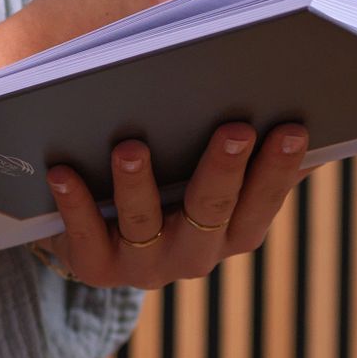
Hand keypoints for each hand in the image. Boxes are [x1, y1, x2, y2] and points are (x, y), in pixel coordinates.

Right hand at [0, 0, 286, 66]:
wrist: (26, 61)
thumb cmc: (81, 8)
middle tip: (241, 13)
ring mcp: (178, 29)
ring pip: (252, 25)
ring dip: (244, 30)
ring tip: (210, 38)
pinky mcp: (177, 71)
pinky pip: (231, 60)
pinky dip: (227, 60)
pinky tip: (201, 66)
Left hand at [42, 116, 310, 290]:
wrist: (93, 227)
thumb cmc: (163, 171)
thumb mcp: (203, 158)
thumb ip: (241, 135)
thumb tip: (283, 90)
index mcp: (231, 228)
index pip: (263, 200)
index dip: (280, 167)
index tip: (294, 127)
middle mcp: (195, 253)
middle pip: (212, 210)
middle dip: (225, 169)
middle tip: (235, 128)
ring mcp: (145, 264)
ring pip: (144, 222)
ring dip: (137, 184)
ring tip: (130, 146)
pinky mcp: (96, 267)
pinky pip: (84, 236)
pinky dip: (74, 203)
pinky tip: (62, 171)